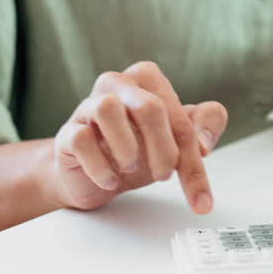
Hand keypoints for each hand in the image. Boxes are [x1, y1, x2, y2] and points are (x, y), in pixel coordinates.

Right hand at [48, 61, 227, 213]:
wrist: (91, 175)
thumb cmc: (136, 149)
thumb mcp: (176, 139)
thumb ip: (203, 127)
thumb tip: (204, 141)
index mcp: (147, 79)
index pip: (179, 114)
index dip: (192, 155)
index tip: (200, 193)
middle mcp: (117, 84)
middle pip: (149, 107)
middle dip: (164, 151)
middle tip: (165, 175)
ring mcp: (88, 106)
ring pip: (107, 108)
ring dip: (127, 147)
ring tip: (132, 167)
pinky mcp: (68, 132)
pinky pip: (81, 139)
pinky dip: (101, 167)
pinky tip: (111, 180)